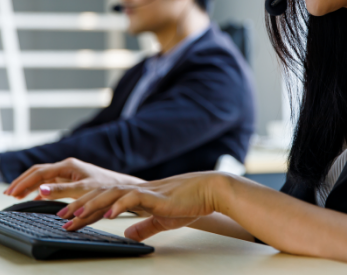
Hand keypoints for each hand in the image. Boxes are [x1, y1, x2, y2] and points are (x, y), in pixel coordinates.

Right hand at [4, 158, 142, 199]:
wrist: (122, 188)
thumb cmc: (106, 187)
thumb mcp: (83, 190)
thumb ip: (61, 190)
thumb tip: (39, 190)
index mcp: (68, 166)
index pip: (39, 172)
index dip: (24, 182)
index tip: (12, 192)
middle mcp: (68, 167)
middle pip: (39, 172)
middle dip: (23, 182)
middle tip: (9, 193)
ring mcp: (70, 173)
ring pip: (44, 177)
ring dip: (30, 186)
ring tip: (17, 196)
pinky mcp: (73, 180)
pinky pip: (51, 183)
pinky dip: (40, 190)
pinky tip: (35, 198)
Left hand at [58, 171, 229, 241]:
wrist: (209, 189)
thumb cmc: (190, 203)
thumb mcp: (162, 218)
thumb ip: (144, 226)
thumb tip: (129, 234)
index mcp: (137, 196)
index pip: (105, 201)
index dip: (85, 210)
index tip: (67, 219)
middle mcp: (137, 190)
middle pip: (102, 194)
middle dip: (78, 205)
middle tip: (59, 215)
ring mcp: (146, 191)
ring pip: (111, 193)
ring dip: (91, 204)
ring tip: (74, 215)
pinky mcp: (156, 195)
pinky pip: (133, 198)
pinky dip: (119, 205)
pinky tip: (108, 213)